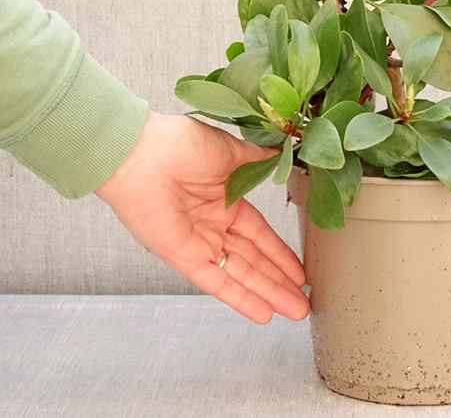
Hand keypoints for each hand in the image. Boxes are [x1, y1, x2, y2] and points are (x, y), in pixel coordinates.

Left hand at [96, 111, 309, 323]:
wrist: (141, 154)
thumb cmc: (179, 144)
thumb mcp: (230, 151)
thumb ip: (257, 161)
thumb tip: (281, 157)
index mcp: (226, 199)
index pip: (260, 234)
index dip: (280, 253)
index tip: (299, 269)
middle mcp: (214, 225)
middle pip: (254, 261)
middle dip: (279, 282)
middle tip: (302, 302)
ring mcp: (199, 243)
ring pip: (241, 274)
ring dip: (268, 293)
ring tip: (294, 311)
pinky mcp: (184, 256)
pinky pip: (217, 282)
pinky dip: (239, 298)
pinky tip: (261, 313)